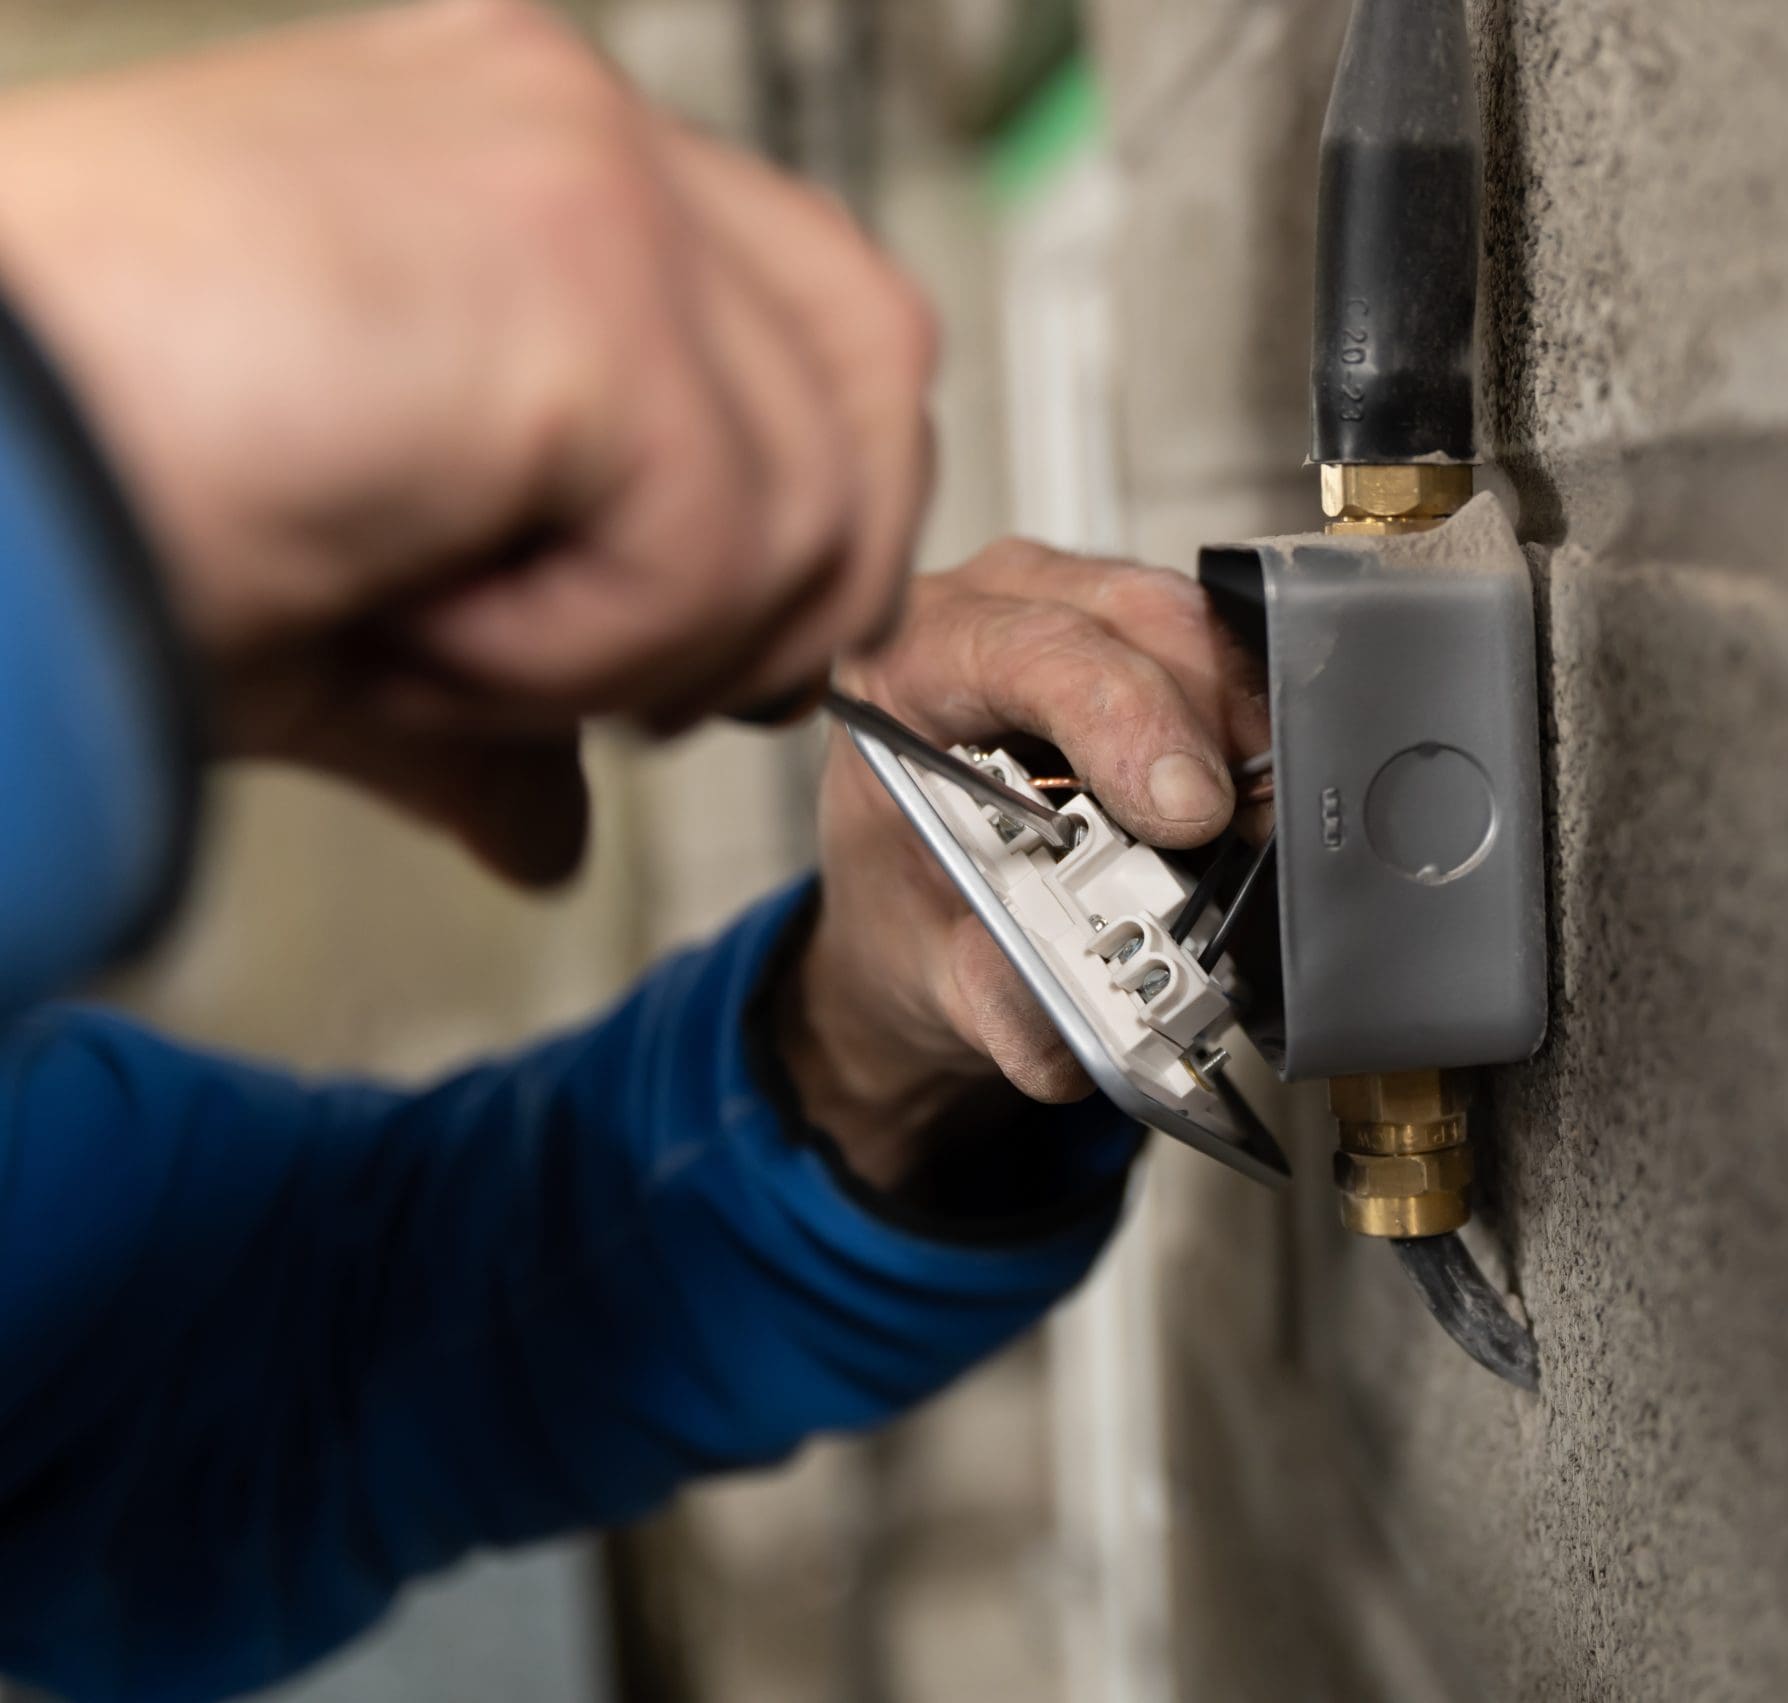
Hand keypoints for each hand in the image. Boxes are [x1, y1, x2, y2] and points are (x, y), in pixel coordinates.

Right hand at [0, 0, 935, 883]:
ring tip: (447, 648)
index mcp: (529, 160)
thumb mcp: (355, 615)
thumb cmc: (89, 509)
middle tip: (633, 691)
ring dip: (645, 648)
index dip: (803, 514)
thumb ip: (498, 706)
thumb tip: (549, 834)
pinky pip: (716, 541)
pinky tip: (422, 631)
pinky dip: (578, 652)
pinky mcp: (580, 269)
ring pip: (816, 487)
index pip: (816, 322)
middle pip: (879, 368)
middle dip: (796, 583)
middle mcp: (572, 124)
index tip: (689, 654)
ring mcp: (586, 175)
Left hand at [774, 540, 1269, 1190]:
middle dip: (1209, 726)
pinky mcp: (1138, 628)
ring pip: (1192, 623)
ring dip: (1241, 725)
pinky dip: (1249, 721)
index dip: (1122, 719)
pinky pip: (1219, 645)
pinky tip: (1250, 791)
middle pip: (1133, 623)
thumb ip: (993, 1006)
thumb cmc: (912, 911)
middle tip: (1252, 831)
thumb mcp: (930, 977)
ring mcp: (1068, 603)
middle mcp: (986, 611)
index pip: (1026, 651)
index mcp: (902, 670)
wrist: (919, 915)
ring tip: (1256, 825)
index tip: (1184, 812)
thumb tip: (1069, 1026)